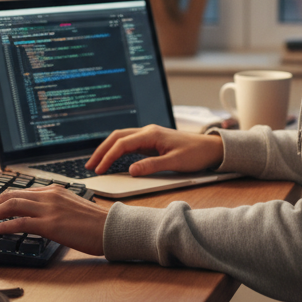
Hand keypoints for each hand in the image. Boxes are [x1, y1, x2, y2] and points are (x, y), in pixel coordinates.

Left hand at [0, 185, 109, 256]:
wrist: (111, 229)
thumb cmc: (95, 224)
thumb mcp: (71, 209)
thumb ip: (54, 208)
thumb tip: (37, 218)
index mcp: (54, 190)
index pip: (20, 191)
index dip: (1, 200)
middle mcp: (49, 195)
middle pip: (10, 195)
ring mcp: (49, 208)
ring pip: (10, 205)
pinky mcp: (50, 224)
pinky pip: (19, 222)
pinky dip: (1, 226)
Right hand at [86, 125, 223, 175]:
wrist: (211, 148)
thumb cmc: (196, 154)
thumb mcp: (175, 162)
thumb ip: (152, 166)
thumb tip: (131, 170)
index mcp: (151, 134)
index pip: (122, 144)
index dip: (108, 157)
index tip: (99, 169)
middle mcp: (148, 131)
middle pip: (117, 137)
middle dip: (101, 151)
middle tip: (90, 165)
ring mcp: (149, 136)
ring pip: (121, 139)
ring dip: (108, 149)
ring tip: (97, 163)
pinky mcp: (152, 141)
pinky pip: (129, 143)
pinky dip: (118, 150)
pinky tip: (113, 159)